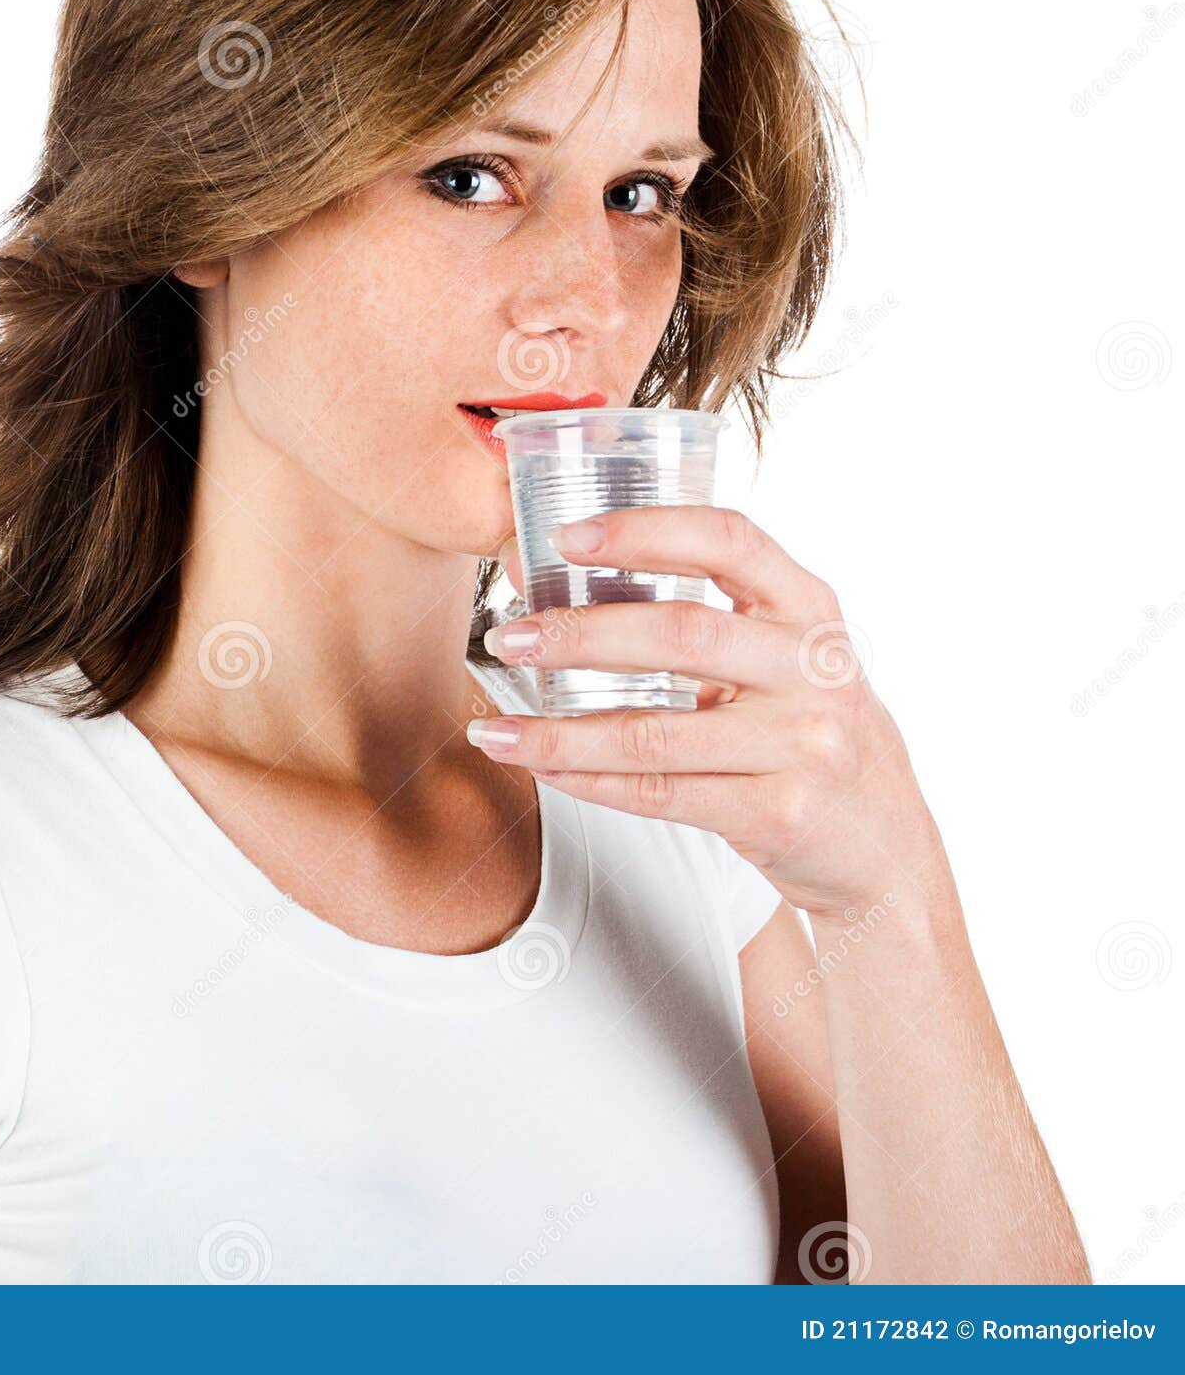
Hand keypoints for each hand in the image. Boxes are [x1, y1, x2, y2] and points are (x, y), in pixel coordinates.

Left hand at [473, 506, 950, 926]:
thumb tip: (560, 572)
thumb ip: (703, 618)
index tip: (568, 537)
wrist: (882, 848)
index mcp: (809, 607)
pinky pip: (661, 794)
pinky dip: (589, 780)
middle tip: (509, 638)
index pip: (729, 541)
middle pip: (682, 634)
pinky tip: (542, 766)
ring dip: (560, 730)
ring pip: (655, 733)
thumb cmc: (806, 732)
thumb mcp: (783, 658)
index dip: (647, 530)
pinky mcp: (780, 813)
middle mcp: (814, 668)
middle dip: (580, 633)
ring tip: (496, 727)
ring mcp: (804, 745)